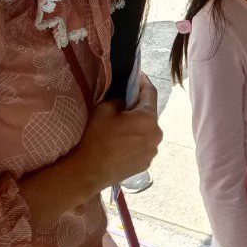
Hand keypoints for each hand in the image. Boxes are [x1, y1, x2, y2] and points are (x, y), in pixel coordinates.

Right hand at [22, 76, 161, 226]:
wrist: (89, 172)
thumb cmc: (96, 138)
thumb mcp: (104, 109)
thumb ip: (119, 99)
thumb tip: (125, 99)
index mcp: (148, 119)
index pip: (151, 93)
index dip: (143, 82)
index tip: (137, 75)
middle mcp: (156, 135)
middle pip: (150, 113)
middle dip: (139, 105)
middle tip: (126, 101)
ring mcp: (153, 151)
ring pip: (148, 131)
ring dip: (139, 124)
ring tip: (123, 124)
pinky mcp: (146, 163)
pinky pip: (144, 145)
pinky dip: (137, 139)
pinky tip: (122, 141)